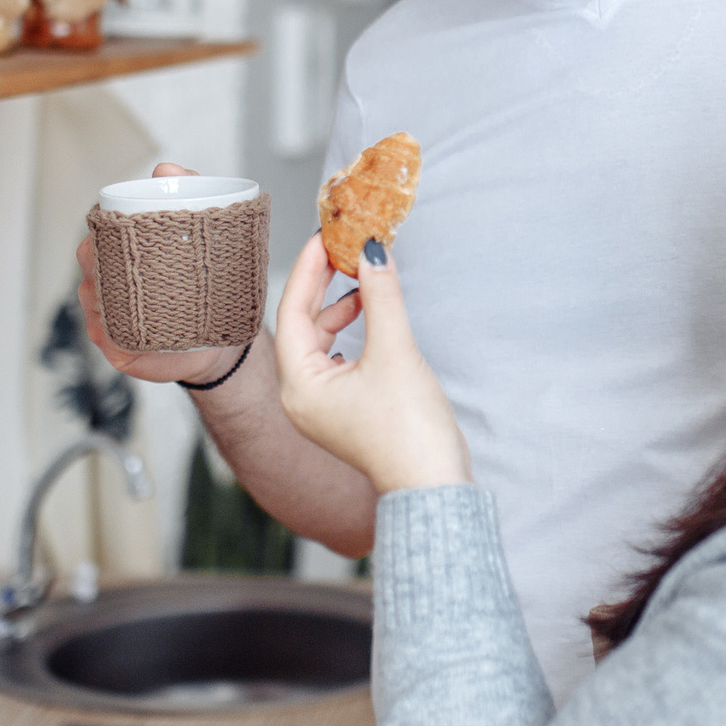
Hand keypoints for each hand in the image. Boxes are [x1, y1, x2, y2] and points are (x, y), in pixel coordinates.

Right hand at [76, 163, 242, 386]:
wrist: (223, 339)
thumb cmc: (206, 281)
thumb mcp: (202, 230)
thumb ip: (187, 190)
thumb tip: (165, 167)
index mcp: (122, 252)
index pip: (98, 234)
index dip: (103, 229)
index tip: (121, 225)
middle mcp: (109, 282)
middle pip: (90, 263)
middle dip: (100, 258)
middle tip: (130, 258)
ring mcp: (108, 316)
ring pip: (92, 299)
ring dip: (109, 295)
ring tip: (138, 292)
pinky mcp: (116, 346)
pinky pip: (104, 336)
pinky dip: (113, 330)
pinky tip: (132, 326)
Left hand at [273, 231, 469, 492]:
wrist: (433, 488)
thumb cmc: (409, 432)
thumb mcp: (395, 351)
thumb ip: (381, 297)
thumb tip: (372, 253)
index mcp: (299, 386)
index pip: (292, 312)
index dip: (307, 270)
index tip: (323, 237)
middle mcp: (300, 398)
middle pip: (301, 326)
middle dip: (322, 287)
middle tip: (342, 249)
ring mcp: (321, 408)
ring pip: (318, 343)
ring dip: (339, 310)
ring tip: (363, 282)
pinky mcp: (343, 413)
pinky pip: (335, 360)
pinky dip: (349, 334)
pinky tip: (369, 319)